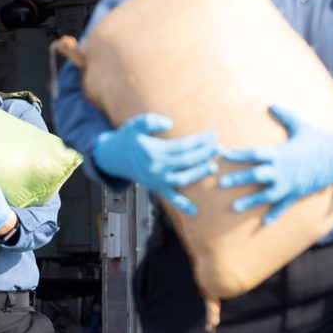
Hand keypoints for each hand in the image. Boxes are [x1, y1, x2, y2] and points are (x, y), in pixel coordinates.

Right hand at [93, 113, 219, 215]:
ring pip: (183, 179)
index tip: (213, 134)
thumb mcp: (135, 124)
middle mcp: (156, 168)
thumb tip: (170, 122)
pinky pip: (170, 198)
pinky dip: (183, 206)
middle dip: (205, 154)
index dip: (200, 140)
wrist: (112, 156)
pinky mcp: (155, 188)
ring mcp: (156, 180)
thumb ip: (151, 120)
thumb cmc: (127, 137)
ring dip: (199, 173)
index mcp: (153, 151)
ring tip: (213, 165)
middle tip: (219, 147)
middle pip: (186, 161)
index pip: (182, 145)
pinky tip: (195, 212)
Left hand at [220, 105, 332, 224]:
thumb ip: (284, 116)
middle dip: (238, 179)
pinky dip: (275, 214)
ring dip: (250, 201)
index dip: (238, 154)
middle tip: (221, 182)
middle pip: (256, 175)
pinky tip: (264, 222)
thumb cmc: (319, 139)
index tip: (223, 154)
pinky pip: (285, 205)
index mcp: (280, 153)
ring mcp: (290, 184)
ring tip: (234, 207)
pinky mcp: (298, 193)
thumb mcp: (301, 126)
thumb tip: (271, 105)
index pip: (254, 153)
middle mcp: (283, 170)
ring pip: (267, 195)